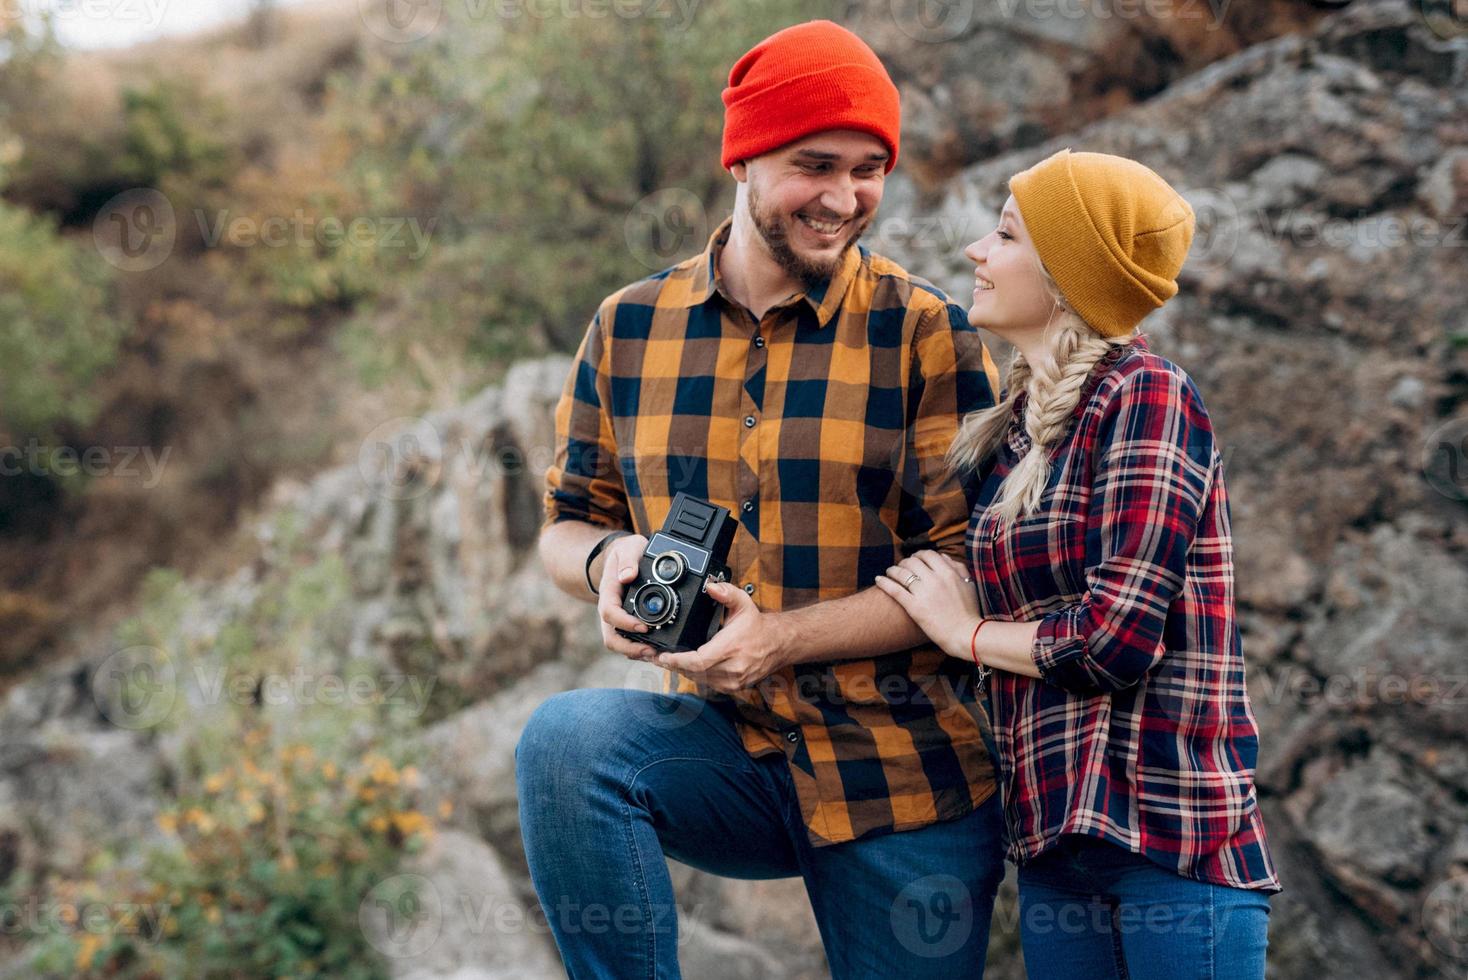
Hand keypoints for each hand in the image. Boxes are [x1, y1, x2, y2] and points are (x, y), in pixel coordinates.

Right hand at [596, 533, 655, 659]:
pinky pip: (629, 640)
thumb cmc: (627, 552)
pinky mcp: (626, 623)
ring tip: (657, 654)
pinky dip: (640, 648)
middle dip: (629, 648)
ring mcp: (617, 618)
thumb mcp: (629, 547)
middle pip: (611, 637)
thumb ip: (628, 560)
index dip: (625, 623)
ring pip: (619, 643)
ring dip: (635, 652)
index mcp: (609, 592)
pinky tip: (656, 650)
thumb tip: (627, 576)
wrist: (624, 556)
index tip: (644, 626)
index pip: (610, 612)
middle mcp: (610, 609)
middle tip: (652, 651)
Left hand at [652, 580, 787, 693]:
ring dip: (682, 670)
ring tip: (666, 660)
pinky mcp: (733, 687)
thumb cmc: (758, 626)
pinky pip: (708, 683)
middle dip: (673, 664)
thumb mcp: (743, 603)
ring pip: (699, 679)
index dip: (677, 660)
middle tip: (655, 656)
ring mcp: (733, 681)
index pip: (698, 661)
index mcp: (731, 648)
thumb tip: (710, 586)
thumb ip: (727, 593)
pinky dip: (695, 675)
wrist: (778, 644)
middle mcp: (733, 668)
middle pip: (694, 672)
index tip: (662, 656)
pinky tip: (685, 666)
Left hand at [873, 550, 980, 660]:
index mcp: (948, 573)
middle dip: (904, 562)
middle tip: (901, 567)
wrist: (966, 634)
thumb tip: (943, 557)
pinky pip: (895, 590)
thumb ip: (958, 568)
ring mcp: (923, 593)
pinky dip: (884, 583)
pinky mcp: (914, 607)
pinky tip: (878, 579)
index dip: (918, 555)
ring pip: (901, 573)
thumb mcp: (970, 585)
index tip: (915, 559)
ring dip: (892, 570)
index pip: (928, 554)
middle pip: (912, 562)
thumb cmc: (970, 611)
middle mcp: (935, 579)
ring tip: (889, 572)